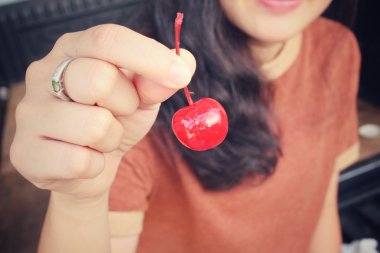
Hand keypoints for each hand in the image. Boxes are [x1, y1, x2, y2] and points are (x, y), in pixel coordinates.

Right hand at [10, 24, 195, 199]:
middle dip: (125, 105)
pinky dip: (96, 166)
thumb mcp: (141, 97)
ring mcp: (30, 113)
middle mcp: (43, 73)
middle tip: (120, 113)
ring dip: (111, 139)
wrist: (89, 165)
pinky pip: (80, 162)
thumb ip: (158, 80)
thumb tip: (184, 62)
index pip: (108, 39)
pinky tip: (85, 159)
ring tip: (100, 139)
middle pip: (98, 79)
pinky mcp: (26, 152)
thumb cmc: (115, 120)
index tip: (181, 75)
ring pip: (94, 126)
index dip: (148, 56)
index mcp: (73, 50)